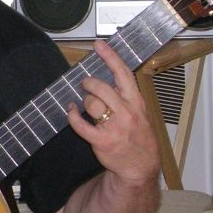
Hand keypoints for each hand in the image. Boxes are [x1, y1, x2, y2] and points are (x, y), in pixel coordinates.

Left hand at [67, 40, 159, 186]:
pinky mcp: (101, 140)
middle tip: (85, 84)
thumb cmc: (139, 138)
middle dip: (89, 83)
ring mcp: (114, 127)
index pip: (123, 74)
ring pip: (92, 104)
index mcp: (136, 102)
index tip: (99, 45)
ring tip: (84, 103)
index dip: (110, 57)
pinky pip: (81, 124)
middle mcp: (126, 112)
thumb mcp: (141, 114)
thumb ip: (126, 97)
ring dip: (84, 101)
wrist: (140, 166)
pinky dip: (72, 116)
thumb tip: (109, 81)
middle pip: (102, 88)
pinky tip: (71, 111)